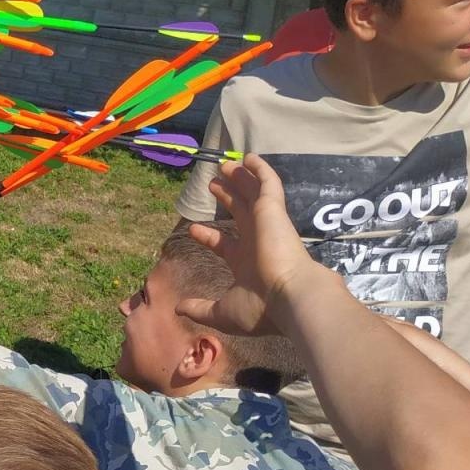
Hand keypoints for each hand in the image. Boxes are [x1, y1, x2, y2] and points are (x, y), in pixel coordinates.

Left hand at [173, 154, 326, 335]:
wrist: (291, 299)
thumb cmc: (260, 307)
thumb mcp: (222, 312)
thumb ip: (200, 308)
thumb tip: (178, 308)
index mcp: (247, 264)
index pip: (225, 245)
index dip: (209, 236)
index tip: (193, 228)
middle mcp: (258, 242)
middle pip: (241, 213)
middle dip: (228, 198)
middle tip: (213, 184)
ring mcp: (267, 225)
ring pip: (253, 195)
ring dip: (240, 179)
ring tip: (224, 165)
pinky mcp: (275, 211)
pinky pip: (269, 185)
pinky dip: (261, 171)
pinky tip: (250, 157)